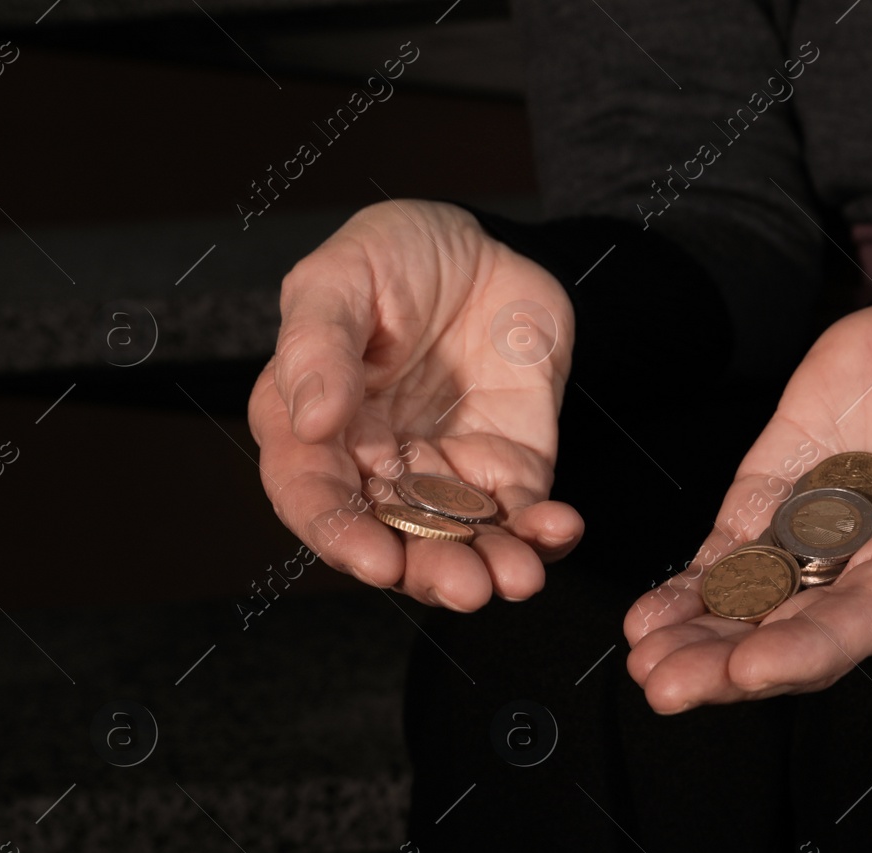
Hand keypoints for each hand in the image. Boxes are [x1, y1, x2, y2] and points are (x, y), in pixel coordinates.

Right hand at [248, 199, 581, 609]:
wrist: (485, 245)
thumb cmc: (393, 255)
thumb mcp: (340, 277)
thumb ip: (317, 345)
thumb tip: (312, 421)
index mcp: (311, 428)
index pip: (311, 497)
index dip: (339, 536)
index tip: (376, 560)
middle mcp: (372, 467)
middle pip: (391, 538)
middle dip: (429, 571)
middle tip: (467, 588)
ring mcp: (442, 474)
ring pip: (458, 542)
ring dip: (487, 568)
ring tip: (517, 578)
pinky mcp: (505, 469)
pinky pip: (520, 516)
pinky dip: (541, 534)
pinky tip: (560, 529)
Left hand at [622, 285, 871, 712]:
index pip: (870, 619)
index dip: (814, 648)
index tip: (756, 670)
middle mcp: (869, 568)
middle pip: (796, 630)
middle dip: (732, 664)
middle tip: (668, 688)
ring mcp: (815, 540)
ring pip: (751, 605)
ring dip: (698, 639)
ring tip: (645, 663)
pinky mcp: (772, 504)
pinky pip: (725, 559)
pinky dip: (687, 589)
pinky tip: (644, 621)